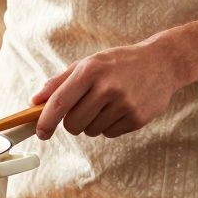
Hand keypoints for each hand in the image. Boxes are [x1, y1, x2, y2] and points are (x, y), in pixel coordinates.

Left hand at [30, 42, 188, 139]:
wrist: (162, 63)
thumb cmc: (119, 63)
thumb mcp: (89, 63)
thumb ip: (59, 82)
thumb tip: (35, 102)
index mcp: (90, 70)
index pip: (59, 103)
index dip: (45, 121)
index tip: (40, 132)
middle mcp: (107, 87)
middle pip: (73, 124)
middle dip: (72, 122)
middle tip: (83, 109)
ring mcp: (124, 104)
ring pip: (91, 131)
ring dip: (93, 123)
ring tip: (107, 103)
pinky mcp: (137, 118)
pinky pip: (110, 134)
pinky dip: (110, 125)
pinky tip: (121, 108)